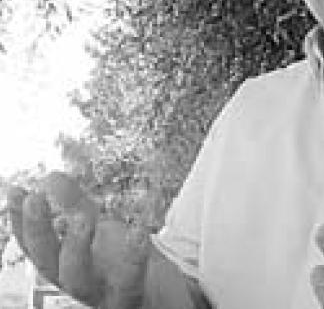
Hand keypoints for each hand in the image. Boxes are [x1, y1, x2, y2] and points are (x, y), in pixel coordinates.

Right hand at [7, 172, 149, 307]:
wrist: (158, 293)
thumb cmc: (120, 261)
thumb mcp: (97, 229)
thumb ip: (75, 205)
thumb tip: (50, 177)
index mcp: (65, 265)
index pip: (36, 245)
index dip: (21, 222)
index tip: (16, 191)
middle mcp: (77, 281)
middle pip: (49, 263)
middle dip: (39, 232)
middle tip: (36, 198)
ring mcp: (101, 293)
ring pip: (78, 279)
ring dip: (76, 247)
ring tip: (82, 217)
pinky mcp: (130, 297)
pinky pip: (130, 281)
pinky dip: (134, 257)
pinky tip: (138, 232)